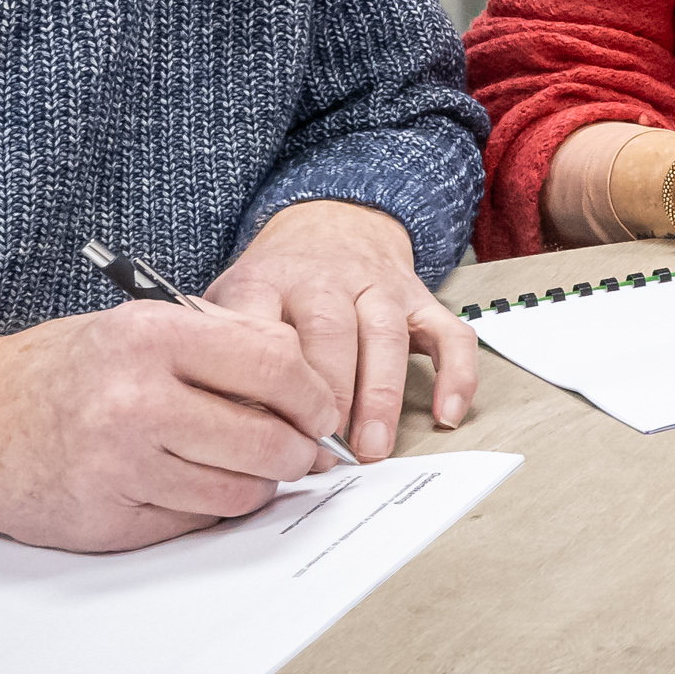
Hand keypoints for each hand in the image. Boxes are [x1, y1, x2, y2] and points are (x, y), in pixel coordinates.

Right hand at [0, 300, 343, 551]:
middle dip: (299, 451)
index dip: (314, 394)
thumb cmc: (62, 371)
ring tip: (250, 467)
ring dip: (259, 484)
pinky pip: (196, 520)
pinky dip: (210, 506)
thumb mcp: (136, 327)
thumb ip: (219, 345)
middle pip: (267, 440)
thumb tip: (304, 381)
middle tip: (303, 451)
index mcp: (151, 337)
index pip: (276, 366)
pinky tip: (193, 483)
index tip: (320, 409)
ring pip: (239, 490)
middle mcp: (136, 400)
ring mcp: (121, 465)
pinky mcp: (110, 519)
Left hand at [202, 199, 477, 460]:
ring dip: (379, 394)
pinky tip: (447, 414)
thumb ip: (220, 351)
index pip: (262, 328)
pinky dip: (455, 374)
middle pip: (329, 331)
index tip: (265, 433)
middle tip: (320, 452)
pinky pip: (449, 333)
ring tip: (370, 449)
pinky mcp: (420, 298)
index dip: (265, 386)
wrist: (329, 222)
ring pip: (385, 334)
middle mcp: (324, 279)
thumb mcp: (227, 301)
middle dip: (327, 396)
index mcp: (265, 280)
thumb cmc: (274, 284)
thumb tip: (219, 425)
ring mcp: (378, 287)